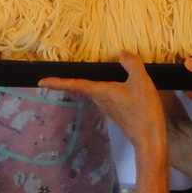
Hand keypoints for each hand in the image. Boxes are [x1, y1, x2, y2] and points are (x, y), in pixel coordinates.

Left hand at [42, 53, 164, 151]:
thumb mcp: (141, 82)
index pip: (75, 85)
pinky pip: (106, 95)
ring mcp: (108, 108)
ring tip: (88, 72)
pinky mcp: (116, 112)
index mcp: (101, 91)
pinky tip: (115, 83)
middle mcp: (100, 100)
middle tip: (58, 73)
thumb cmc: (143, 111)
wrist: (150, 139)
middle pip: (82, 88)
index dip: (58, 82)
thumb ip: (131, 64)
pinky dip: (104, 87)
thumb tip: (121, 53)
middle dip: (70, 81)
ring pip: (95, 92)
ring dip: (88, 83)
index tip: (41, 82)